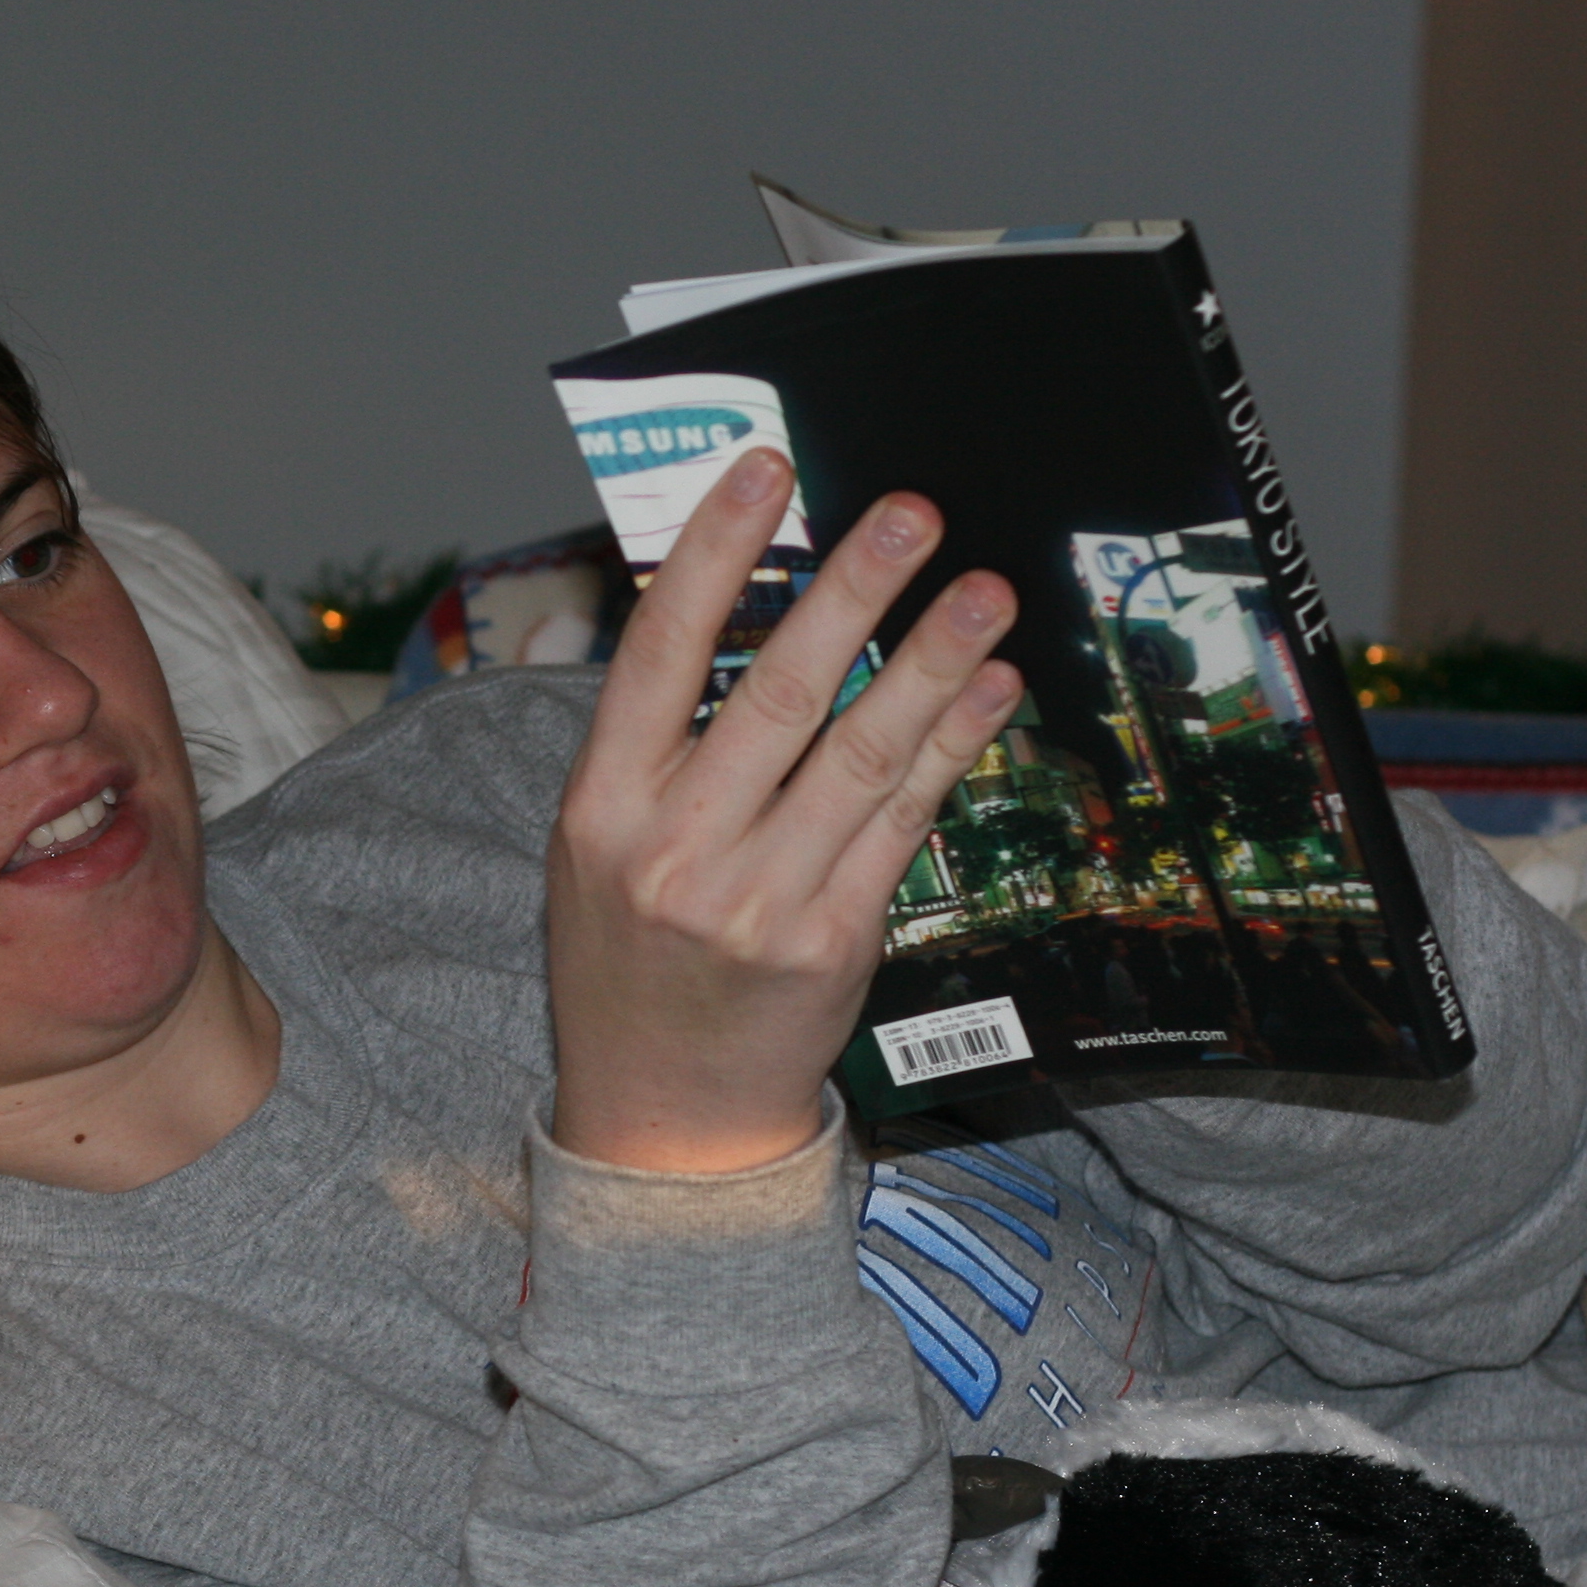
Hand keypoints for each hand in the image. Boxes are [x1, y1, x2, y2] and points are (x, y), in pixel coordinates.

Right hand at [546, 449, 1020, 1171]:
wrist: (660, 1115)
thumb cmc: (630, 959)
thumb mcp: (598, 846)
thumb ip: (656, 744)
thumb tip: (735, 610)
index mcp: (601, 807)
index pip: (658, 654)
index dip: (715, 554)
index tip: (766, 472)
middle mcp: (675, 848)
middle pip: (776, 693)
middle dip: (854, 590)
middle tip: (913, 512)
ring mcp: (758, 899)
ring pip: (859, 755)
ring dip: (931, 661)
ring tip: (983, 590)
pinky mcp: (833, 941)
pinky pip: (905, 823)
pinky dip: (952, 747)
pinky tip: (988, 691)